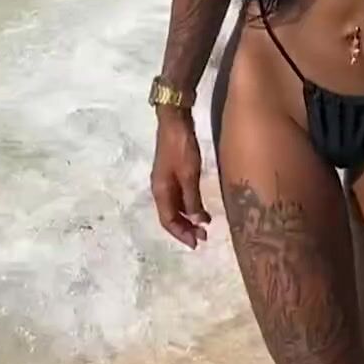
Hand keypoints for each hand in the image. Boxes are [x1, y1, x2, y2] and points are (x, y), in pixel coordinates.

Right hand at [150, 109, 210, 248]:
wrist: (174, 121)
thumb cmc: (181, 147)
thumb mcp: (189, 174)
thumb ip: (192, 198)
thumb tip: (197, 221)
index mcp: (160, 191)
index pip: (168, 220)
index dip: (181, 234)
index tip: (197, 243)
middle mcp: (160, 188)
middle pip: (170, 216)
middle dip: (185, 228)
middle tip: (203, 237)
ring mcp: (165, 180)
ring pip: (175, 207)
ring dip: (187, 218)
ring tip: (203, 226)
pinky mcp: (173, 172)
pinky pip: (178, 197)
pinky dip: (188, 205)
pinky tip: (199, 208)